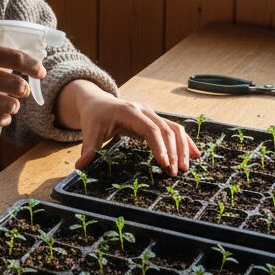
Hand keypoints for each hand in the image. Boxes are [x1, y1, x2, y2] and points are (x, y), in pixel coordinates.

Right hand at [0, 42, 44, 127]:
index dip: (32, 66)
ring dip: (15, 105)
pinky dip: (4, 118)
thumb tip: (20, 61)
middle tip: (21, 90)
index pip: (14, 58)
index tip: (41, 72)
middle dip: (23, 89)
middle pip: (16, 84)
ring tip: (10, 103)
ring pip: (10, 104)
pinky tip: (2, 115)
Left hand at [72, 95, 199, 177]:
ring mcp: (152, 114)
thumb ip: (88, 148)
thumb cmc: (95, 117)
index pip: (150, 129)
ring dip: (182, 147)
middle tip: (175, 172)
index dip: (159, 146)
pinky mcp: (155, 120)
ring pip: (174, 128)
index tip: (164, 164)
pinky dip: (185, 141)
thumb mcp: (89, 132)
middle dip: (173, 151)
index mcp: (129, 112)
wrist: (97, 102)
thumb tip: (79, 166)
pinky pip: (174, 129)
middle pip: (165, 129)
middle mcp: (144, 111)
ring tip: (186, 167)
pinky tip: (195, 154)